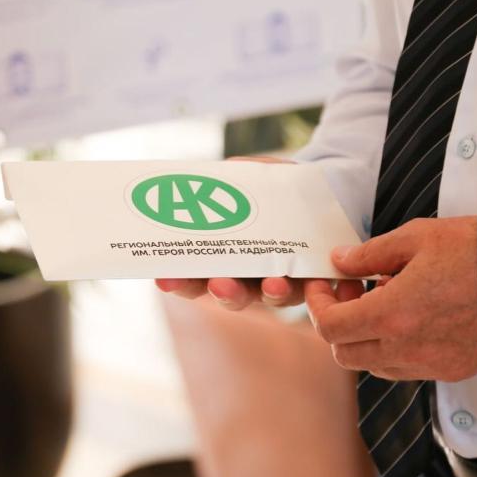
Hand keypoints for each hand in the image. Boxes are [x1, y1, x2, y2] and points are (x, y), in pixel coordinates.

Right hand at [156, 156, 301, 309]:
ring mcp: (276, 282)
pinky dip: (295, 287)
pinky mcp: (307, 281)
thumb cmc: (271, 190)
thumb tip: (207, 178)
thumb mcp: (250, 180)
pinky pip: (300, 291)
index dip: (179, 281)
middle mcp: (246, 277)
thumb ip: (229, 182)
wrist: (313, 196)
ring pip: (267, 298)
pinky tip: (291, 279)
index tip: (164, 279)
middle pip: (228, 294)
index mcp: (223, 258)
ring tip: (271, 284)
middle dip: (221, 291)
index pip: (195, 277)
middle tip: (216, 284)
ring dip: (268, 293)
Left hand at [305, 217, 476, 381]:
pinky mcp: (448, 370)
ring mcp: (428, 364)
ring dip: (362, 337)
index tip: (322, 285)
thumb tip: (339, 261)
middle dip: (335, 321)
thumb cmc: (474, 251)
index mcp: (392, 313)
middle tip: (351, 290)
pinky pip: (401, 369)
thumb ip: (368, 254)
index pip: (329, 327)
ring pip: (370, 364)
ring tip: (381, 300)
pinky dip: (389, 348)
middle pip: (342, 353)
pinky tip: (405, 318)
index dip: (315, 305)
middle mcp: (406, 348)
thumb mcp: (415, 238)